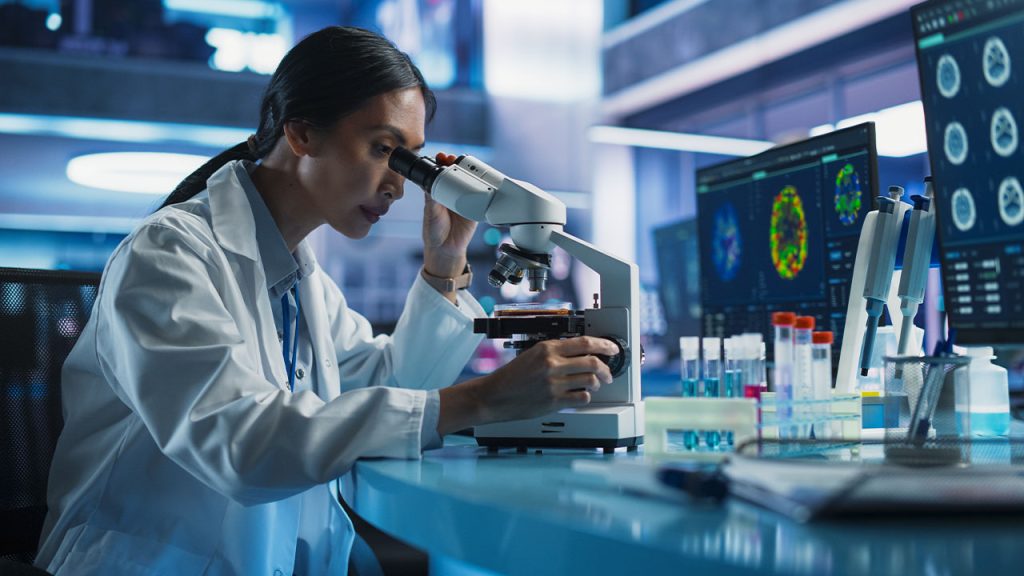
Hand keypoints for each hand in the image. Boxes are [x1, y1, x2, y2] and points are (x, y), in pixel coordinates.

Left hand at [423, 152, 476, 277]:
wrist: (446, 249)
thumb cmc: (434, 231)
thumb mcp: (430, 212)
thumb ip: (431, 198)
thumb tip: (430, 182)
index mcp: (439, 192)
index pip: (441, 173)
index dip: (442, 163)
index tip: (441, 156)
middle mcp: (452, 194)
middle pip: (456, 174)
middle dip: (455, 163)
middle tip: (452, 158)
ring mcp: (465, 200)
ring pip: (469, 182)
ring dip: (469, 172)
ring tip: (465, 164)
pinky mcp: (476, 208)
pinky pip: (481, 196)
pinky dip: (482, 187)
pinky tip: (482, 179)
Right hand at [437, 337, 618, 434]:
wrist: (494, 396)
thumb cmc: (511, 376)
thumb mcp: (532, 353)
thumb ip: (555, 351)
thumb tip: (581, 351)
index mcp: (547, 348)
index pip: (584, 343)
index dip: (604, 345)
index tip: (612, 348)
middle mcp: (552, 364)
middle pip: (592, 362)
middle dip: (606, 368)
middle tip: (609, 371)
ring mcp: (554, 384)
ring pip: (590, 381)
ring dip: (597, 383)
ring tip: (595, 384)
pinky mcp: (554, 402)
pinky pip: (581, 398)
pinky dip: (586, 397)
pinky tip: (581, 395)